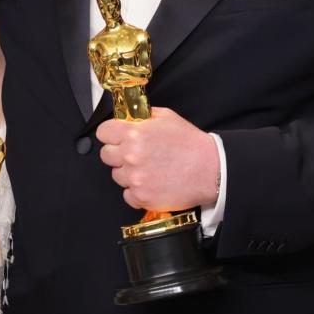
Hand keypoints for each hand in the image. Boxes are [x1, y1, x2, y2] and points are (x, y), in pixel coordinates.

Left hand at [96, 107, 218, 210]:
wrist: (210, 170)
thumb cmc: (190, 144)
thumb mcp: (167, 117)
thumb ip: (142, 116)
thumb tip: (127, 117)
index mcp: (134, 134)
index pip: (103, 132)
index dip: (111, 133)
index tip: (116, 136)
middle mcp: (131, 156)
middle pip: (106, 155)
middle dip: (118, 153)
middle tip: (135, 153)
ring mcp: (135, 179)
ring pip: (117, 175)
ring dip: (128, 172)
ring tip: (149, 168)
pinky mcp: (142, 197)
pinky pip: (127, 194)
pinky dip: (137, 191)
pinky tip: (152, 182)